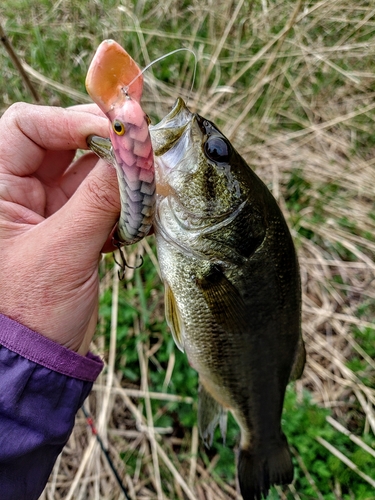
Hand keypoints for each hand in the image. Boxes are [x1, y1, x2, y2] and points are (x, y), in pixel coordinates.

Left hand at [0, 102, 119, 354]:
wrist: (37, 360)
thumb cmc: (31, 312)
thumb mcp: (64, 251)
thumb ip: (100, 199)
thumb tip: (134, 153)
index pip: (27, 126)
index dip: (71, 120)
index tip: (118, 130)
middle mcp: (17, 191)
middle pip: (64, 144)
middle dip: (104, 146)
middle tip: (143, 153)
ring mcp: (46, 210)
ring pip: (87, 173)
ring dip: (119, 179)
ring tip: (147, 190)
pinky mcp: (70, 228)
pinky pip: (100, 201)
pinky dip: (122, 205)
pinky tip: (137, 219)